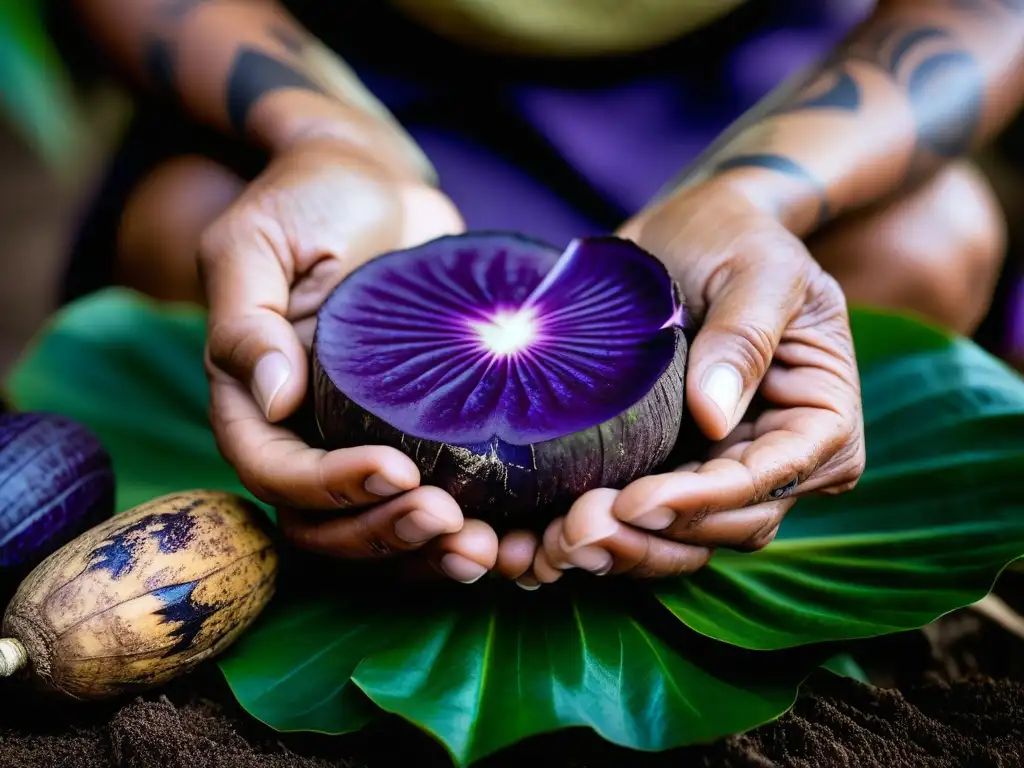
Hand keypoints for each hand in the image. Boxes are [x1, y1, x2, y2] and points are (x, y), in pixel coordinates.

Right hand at [199, 138, 502, 582]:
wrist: (377, 184)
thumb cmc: (310, 202)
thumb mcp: (257, 243)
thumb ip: (247, 320)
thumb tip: (271, 398)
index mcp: (256, 402)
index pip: (276, 473)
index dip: (330, 488)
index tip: (396, 469)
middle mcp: (307, 435)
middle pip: (328, 524)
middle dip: (386, 533)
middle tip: (449, 518)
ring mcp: (365, 440)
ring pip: (382, 529)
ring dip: (428, 553)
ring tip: (484, 548)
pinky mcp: (423, 435)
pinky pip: (434, 502)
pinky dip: (467, 530)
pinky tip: (510, 538)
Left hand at [533, 179, 866, 581]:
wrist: (688, 232)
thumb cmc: (736, 237)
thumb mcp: (759, 267)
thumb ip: (746, 335)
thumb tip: (716, 418)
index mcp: (819, 419)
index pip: (768, 480)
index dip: (705, 502)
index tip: (637, 501)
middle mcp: (776, 461)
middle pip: (723, 527)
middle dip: (651, 538)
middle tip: (575, 530)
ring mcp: (719, 472)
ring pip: (678, 543)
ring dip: (617, 553)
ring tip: (549, 544)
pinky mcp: (667, 471)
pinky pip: (637, 523)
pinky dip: (594, 537)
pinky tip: (536, 543)